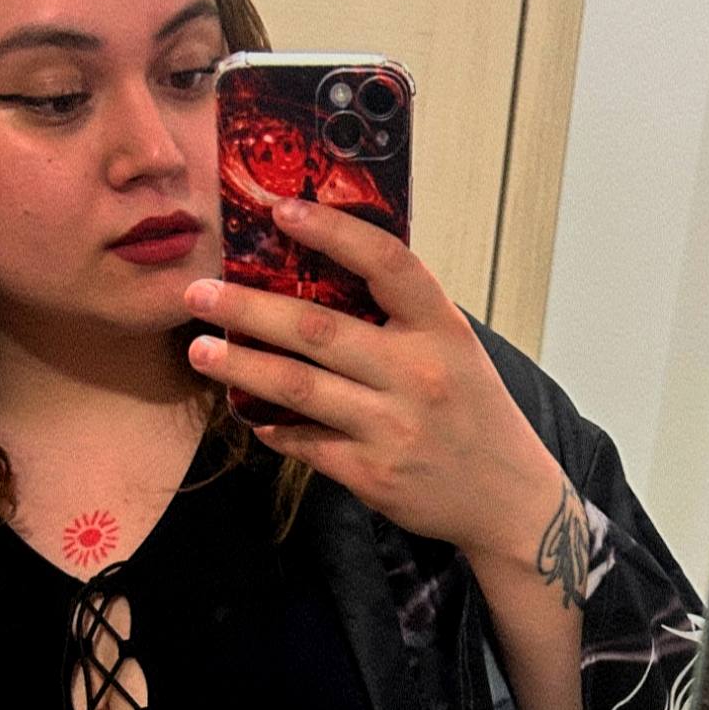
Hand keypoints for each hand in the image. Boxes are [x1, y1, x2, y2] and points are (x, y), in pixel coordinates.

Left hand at [183, 196, 565, 565]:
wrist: (509, 500)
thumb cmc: (474, 414)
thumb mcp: (456, 351)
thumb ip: (401, 318)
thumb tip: (322, 273)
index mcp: (443, 330)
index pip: (386, 264)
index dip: (333, 231)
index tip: (283, 209)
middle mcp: (418, 374)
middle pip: (317, 329)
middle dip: (247, 308)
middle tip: (199, 292)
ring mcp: (393, 427)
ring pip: (297, 387)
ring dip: (239, 366)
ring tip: (199, 350)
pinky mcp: (372, 474)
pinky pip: (304, 442)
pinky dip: (270, 425)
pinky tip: (247, 411)